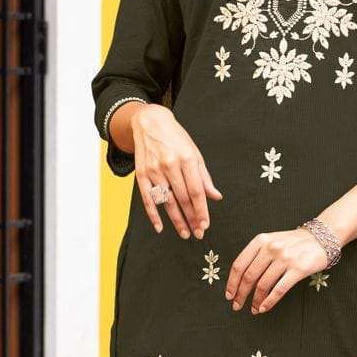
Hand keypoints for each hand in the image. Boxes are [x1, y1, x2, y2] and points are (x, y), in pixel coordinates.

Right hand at [115, 102, 221, 238]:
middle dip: (191, 218)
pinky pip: (148, 199)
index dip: (201, 210)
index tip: (205, 224)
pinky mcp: (141, 174)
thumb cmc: (175, 138)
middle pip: (182, 199)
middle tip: (198, 233)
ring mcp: (154, 170)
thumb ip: (204, 177)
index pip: (196, 191)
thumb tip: (216, 196)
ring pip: (167, 201)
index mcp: (186, 159)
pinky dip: (153, 215)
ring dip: (176, 220)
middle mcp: (170, 165)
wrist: (150, 123)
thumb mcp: (194, 153)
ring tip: (184, 233)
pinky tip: (160, 227)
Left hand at [225, 226, 330, 314]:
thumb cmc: (293, 243)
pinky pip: (279, 289)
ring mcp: (285, 258)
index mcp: (261, 240)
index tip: (229, 295)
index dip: (232, 282)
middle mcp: (271, 248)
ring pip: (263, 285)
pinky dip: (269, 302)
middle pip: (249, 276)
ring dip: (255, 300)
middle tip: (237, 306)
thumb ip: (256, 255)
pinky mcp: (298, 269)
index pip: (239, 264)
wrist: (321, 238)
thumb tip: (241, 281)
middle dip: (241, 294)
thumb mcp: (272, 241)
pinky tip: (264, 308)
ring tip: (253, 309)